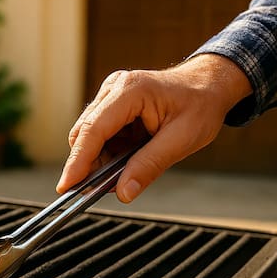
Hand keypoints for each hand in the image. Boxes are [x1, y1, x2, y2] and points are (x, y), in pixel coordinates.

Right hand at [56, 54, 252, 202]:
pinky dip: (107, 154)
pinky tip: (124, 164)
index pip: (94, 130)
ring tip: (121, 176)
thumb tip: (123, 192)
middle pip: (84, 134)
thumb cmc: (200, 105)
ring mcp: (111, 95)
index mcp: (130, 90)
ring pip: (89, 137)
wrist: (209, 85)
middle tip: (96, 192)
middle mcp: (114, 89)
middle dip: (87, 165)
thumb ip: (150, 166)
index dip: (78, 161)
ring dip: (99, 161)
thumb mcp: (181, 140)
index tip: (67, 186)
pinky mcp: (113, 106)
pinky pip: (100, 135)